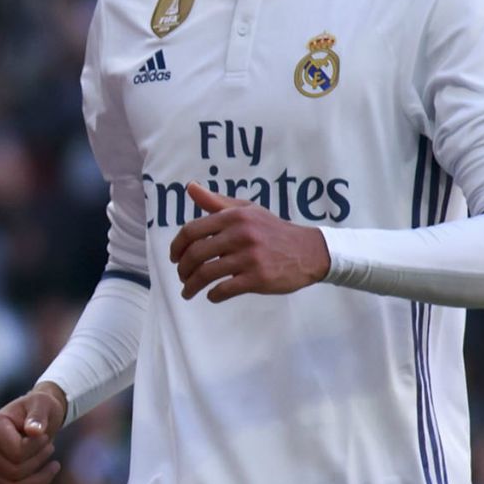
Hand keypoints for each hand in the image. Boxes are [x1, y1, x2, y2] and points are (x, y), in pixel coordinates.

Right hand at [0, 382, 67, 483]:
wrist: (38, 420)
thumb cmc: (41, 409)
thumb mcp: (44, 405)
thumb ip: (39, 415)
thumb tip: (33, 430)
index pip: (16, 453)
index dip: (36, 448)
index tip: (44, 436)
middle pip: (14, 472)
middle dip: (38, 462)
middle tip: (49, 446)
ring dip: (38, 479)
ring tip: (51, 463)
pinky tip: (45, 476)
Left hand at [170, 182, 331, 302]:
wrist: (309, 250)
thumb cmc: (272, 230)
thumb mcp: (247, 210)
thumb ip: (216, 202)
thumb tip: (190, 187)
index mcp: (234, 216)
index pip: (192, 230)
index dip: (177, 246)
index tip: (173, 257)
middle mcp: (240, 234)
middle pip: (196, 254)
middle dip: (183, 269)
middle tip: (181, 276)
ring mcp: (249, 257)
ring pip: (207, 274)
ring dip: (192, 285)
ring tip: (188, 291)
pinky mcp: (258, 278)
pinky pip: (225, 289)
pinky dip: (213, 295)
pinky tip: (212, 295)